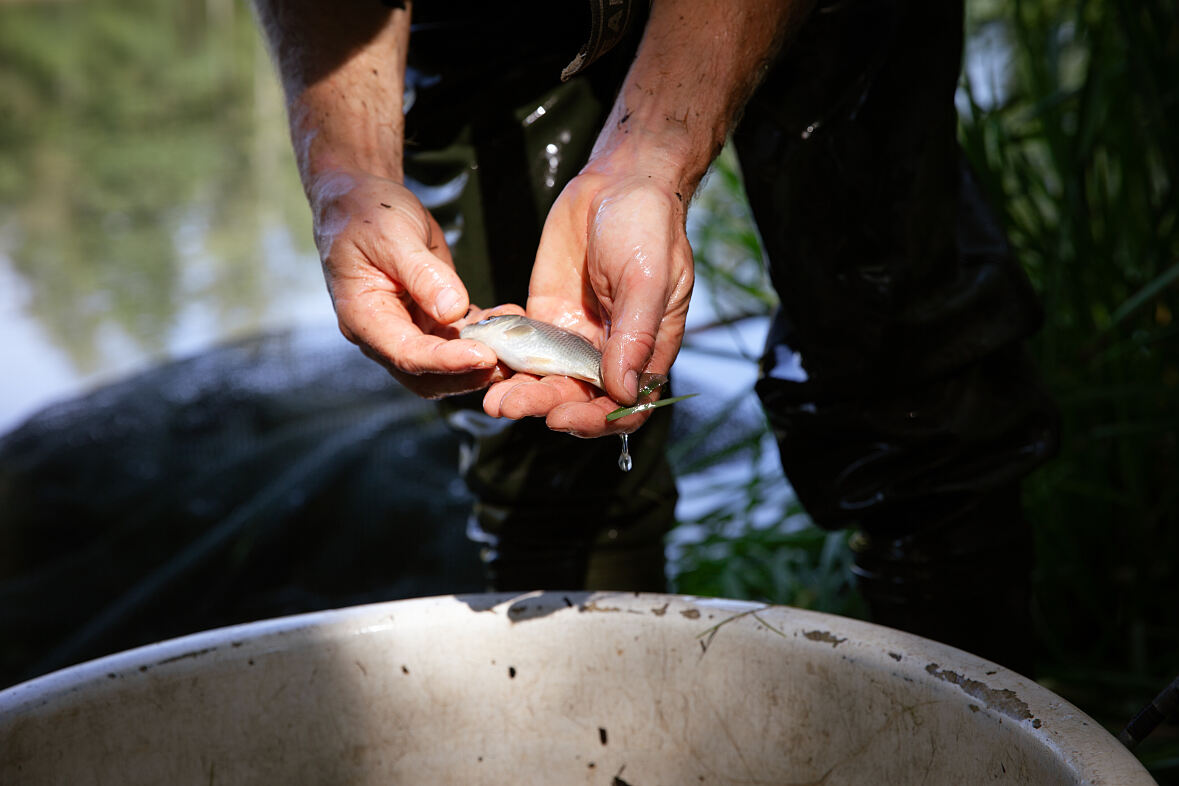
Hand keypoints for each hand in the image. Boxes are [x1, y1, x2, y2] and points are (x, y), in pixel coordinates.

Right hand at [310, 169, 521, 397]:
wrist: (361, 201)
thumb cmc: (366, 213)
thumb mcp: (393, 234)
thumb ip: (422, 273)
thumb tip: (453, 311)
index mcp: (364, 317)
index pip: (406, 354)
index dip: (446, 361)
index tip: (484, 355)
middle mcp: (383, 334)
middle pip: (427, 375)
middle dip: (469, 373)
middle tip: (510, 361)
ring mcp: (407, 330)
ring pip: (446, 366)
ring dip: (483, 359)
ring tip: (518, 339)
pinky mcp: (428, 321)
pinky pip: (458, 342)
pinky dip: (486, 337)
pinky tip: (509, 319)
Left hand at [481, 160, 693, 436]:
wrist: (618, 181)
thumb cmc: (647, 227)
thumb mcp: (647, 280)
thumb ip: (634, 336)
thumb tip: (623, 391)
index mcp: (646, 351)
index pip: (625, 408)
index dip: (596, 421)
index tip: (562, 416)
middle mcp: (610, 352)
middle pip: (578, 398)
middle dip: (545, 405)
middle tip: (510, 405)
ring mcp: (576, 337)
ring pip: (547, 379)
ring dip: (521, 391)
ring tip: (492, 397)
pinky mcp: (546, 317)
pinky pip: (524, 348)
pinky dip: (505, 358)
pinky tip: (483, 358)